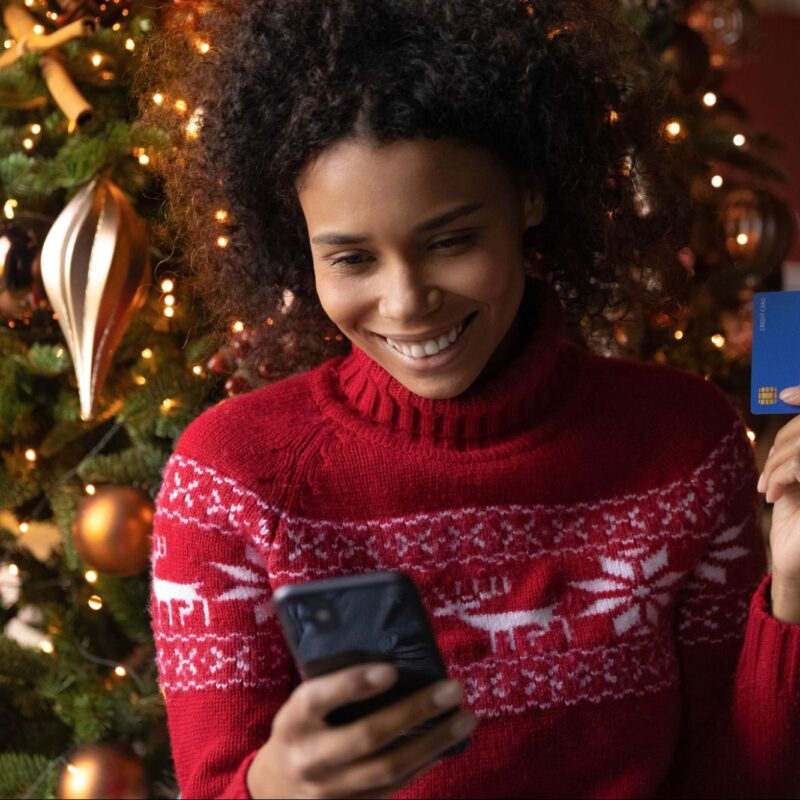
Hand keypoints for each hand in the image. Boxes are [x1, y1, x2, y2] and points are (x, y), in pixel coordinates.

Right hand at [246, 662, 476, 798]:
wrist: (275, 791)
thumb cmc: (301, 729)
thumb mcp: (302, 704)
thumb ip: (334, 685)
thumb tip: (393, 653)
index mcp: (293, 720)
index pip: (317, 698)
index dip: (354, 683)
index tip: (391, 670)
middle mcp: (310, 757)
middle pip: (367, 736)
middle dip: (415, 711)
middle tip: (452, 689)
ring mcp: (331, 789)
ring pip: (389, 768)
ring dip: (434, 741)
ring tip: (465, 719)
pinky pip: (394, 786)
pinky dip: (424, 763)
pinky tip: (447, 744)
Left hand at [758, 386, 799, 619]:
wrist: (794, 558)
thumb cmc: (796, 516)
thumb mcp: (795, 473)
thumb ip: (798, 445)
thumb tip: (788, 397)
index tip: (786, 393)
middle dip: (784, 442)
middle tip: (767, 473)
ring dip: (778, 463)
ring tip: (767, 487)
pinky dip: (780, 474)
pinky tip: (772, 495)